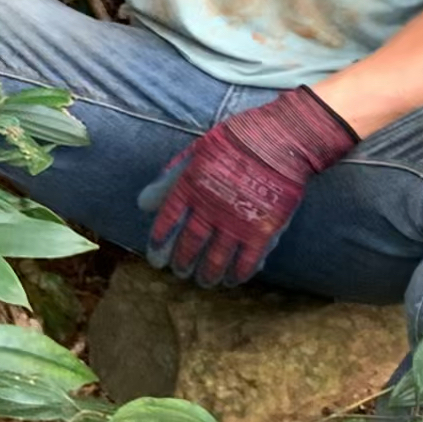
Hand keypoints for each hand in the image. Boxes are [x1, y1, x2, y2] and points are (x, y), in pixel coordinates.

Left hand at [137, 87, 356, 287]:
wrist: (279, 140)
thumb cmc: (236, 141)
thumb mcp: (195, 152)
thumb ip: (170, 179)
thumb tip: (143, 204)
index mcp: (190, 187)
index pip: (167, 222)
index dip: (159, 243)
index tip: (156, 257)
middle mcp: (209, 209)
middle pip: (189, 245)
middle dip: (182, 262)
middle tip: (179, 272)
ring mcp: (236, 222)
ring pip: (215, 260)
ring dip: (207, 274)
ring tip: (204, 281)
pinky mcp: (262, 231)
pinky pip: (246, 261)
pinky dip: (238, 274)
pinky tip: (232, 280)